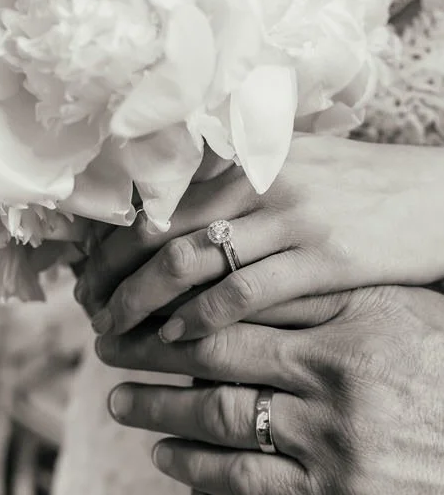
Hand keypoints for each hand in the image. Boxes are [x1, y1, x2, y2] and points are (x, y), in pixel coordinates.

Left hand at [78, 135, 443, 337]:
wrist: (439, 197)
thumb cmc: (359, 186)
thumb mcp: (295, 164)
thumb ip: (233, 179)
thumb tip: (165, 208)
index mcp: (245, 154)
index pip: (155, 195)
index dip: (110, 237)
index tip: (85, 272)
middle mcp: (259, 178)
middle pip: (158, 229)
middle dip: (112, 276)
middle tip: (89, 310)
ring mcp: (291, 216)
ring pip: (188, 263)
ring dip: (141, 304)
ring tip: (115, 333)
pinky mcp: (323, 256)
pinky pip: (242, 293)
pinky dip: (199, 320)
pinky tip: (175, 341)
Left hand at [96, 284, 443, 494]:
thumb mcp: (402, 314)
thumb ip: (331, 296)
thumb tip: (259, 276)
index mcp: (353, 313)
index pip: (246, 294)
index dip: (183, 293)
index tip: (143, 289)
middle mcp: (335, 368)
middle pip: (216, 347)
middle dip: (152, 343)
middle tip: (110, 337)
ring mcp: (332, 433)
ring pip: (219, 410)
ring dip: (157, 402)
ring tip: (118, 396)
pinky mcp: (337, 494)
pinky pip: (247, 476)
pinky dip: (194, 464)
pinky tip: (162, 452)